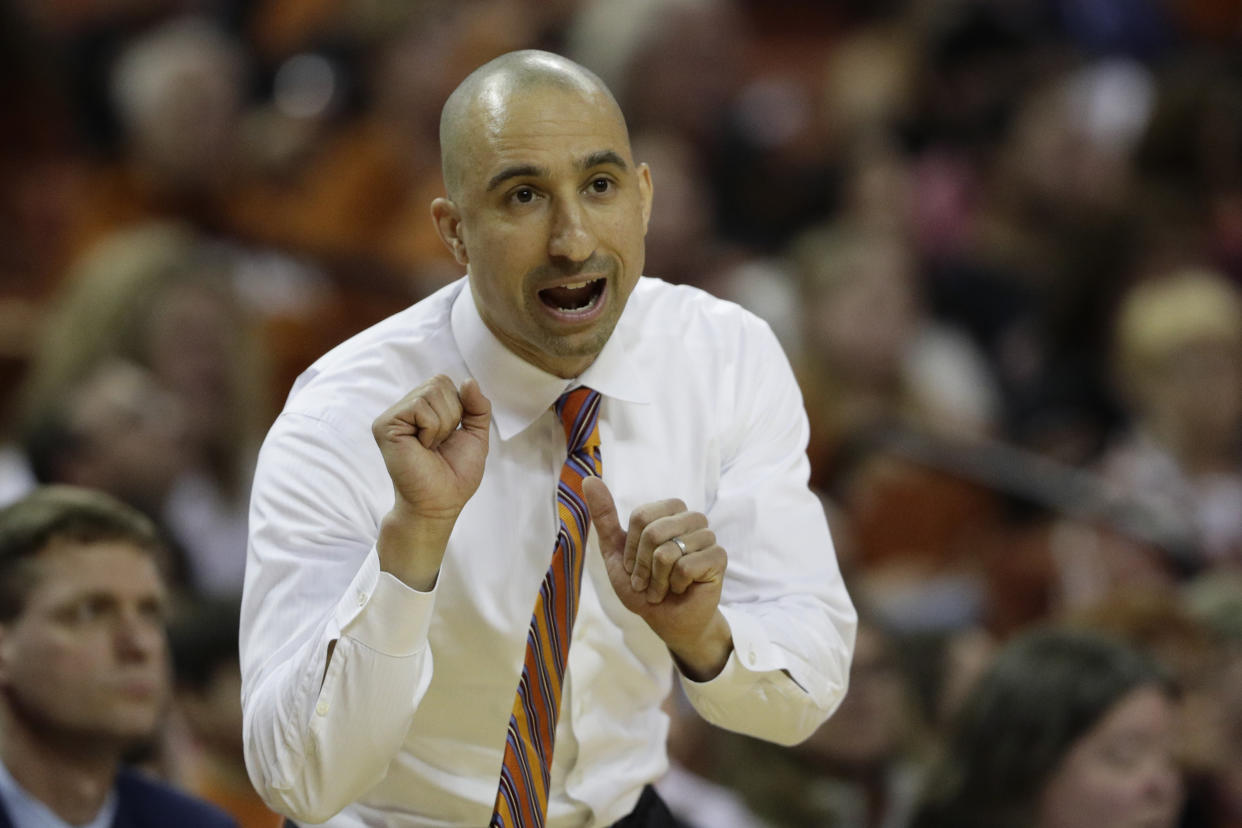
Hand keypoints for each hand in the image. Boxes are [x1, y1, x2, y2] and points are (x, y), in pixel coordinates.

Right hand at [372, 375, 490, 588]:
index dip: (459, 407)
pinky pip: (419, 407)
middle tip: (439, 443)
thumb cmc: (455, 474)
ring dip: (442, 425)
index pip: (446, 382)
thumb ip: (478, 406)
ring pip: (431, 393)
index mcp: (423, 408)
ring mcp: (393, 416)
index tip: (451, 436)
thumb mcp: (476, 435)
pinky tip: (421, 447)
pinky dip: (431, 429)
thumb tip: (469, 380)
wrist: (440, 502)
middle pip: (439, 383)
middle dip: (452, 415)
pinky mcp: (385, 425)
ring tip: (430, 446)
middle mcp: (405, 408)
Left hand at [582, 477, 732, 679]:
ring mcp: (707, 536)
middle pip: (653, 531)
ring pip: (669, 551)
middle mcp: (690, 519)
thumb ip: (604, 517)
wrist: (667, 620)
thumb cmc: (643, 586)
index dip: (631, 548)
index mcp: (668, 511)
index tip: (632, 567)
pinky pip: (686, 566)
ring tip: (662, 587)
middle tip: (647, 581)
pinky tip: (680, 589)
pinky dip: (675, 584)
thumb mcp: (615, 553)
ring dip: (658, 578)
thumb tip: (589, 479)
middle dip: (642, 564)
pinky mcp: (718, 557)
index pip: (641, 517)